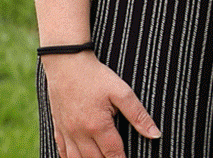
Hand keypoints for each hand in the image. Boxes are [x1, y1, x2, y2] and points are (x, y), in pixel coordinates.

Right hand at [42, 53, 159, 157]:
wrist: (66, 63)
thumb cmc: (96, 76)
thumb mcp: (122, 92)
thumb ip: (138, 115)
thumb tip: (155, 134)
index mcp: (98, 126)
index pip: (113, 154)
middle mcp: (80, 133)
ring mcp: (66, 132)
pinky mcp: (58, 127)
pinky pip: (62, 151)